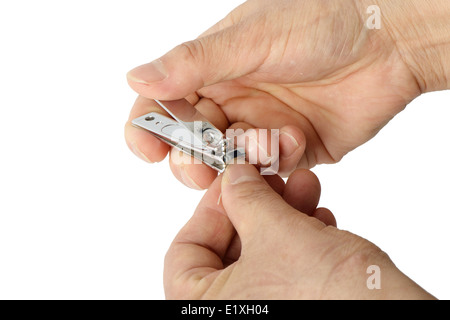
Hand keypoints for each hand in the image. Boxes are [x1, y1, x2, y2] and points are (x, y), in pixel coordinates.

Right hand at [125, 0, 449, 188]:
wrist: (386, 40)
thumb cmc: (319, 21)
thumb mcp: (249, 38)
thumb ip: (193, 64)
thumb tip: (135, 78)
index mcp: (212, 71)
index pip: (164, 106)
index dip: (148, 129)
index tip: (147, 150)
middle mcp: (232, 101)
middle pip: (191, 145)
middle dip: (190, 161)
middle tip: (199, 168)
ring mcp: (260, 127)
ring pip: (227, 165)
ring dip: (235, 165)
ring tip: (258, 146)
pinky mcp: (291, 148)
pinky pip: (269, 170)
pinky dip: (277, 161)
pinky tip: (295, 139)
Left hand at [164, 164, 433, 298]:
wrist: (390, 316)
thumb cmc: (326, 292)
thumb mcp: (274, 230)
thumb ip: (245, 197)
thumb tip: (233, 178)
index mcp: (204, 307)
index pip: (184, 251)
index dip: (209, 209)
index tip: (231, 182)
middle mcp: (230, 313)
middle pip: (228, 249)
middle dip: (255, 206)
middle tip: (272, 180)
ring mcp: (265, 310)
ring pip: (262, 254)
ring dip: (283, 215)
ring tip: (305, 190)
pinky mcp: (296, 304)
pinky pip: (287, 268)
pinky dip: (300, 238)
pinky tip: (319, 218)